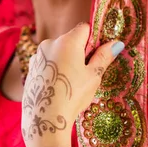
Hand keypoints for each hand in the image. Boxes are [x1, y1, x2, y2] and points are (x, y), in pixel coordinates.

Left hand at [21, 23, 124, 146]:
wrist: (45, 118)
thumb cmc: (72, 96)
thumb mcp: (93, 76)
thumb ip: (104, 56)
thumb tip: (116, 43)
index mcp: (67, 41)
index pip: (84, 28)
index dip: (93, 40)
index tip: (97, 54)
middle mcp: (49, 43)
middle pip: (70, 40)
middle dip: (79, 52)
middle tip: (85, 73)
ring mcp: (37, 56)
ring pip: (58, 52)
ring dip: (66, 61)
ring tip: (70, 83)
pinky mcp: (31, 68)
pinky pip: (47, 63)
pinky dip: (54, 69)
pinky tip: (58, 86)